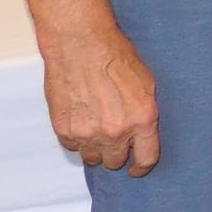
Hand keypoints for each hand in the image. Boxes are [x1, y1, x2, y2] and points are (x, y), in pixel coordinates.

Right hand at [40, 0, 159, 175]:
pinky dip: (77, 138)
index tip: (137, 168)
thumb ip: (145, 112)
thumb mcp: (147, 82)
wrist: (81, 43)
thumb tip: (144, 132)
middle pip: (116, 161)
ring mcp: (88, 132)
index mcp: (142, 119)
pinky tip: (81, 119)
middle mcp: (116, 131)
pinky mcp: (64, 129)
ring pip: (92, 157)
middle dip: (117, 153)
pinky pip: (73, 146)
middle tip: (114, 139)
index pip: (146, 159)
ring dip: (95, 148)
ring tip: (96, 128)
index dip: (142, 167)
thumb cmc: (116, 56)